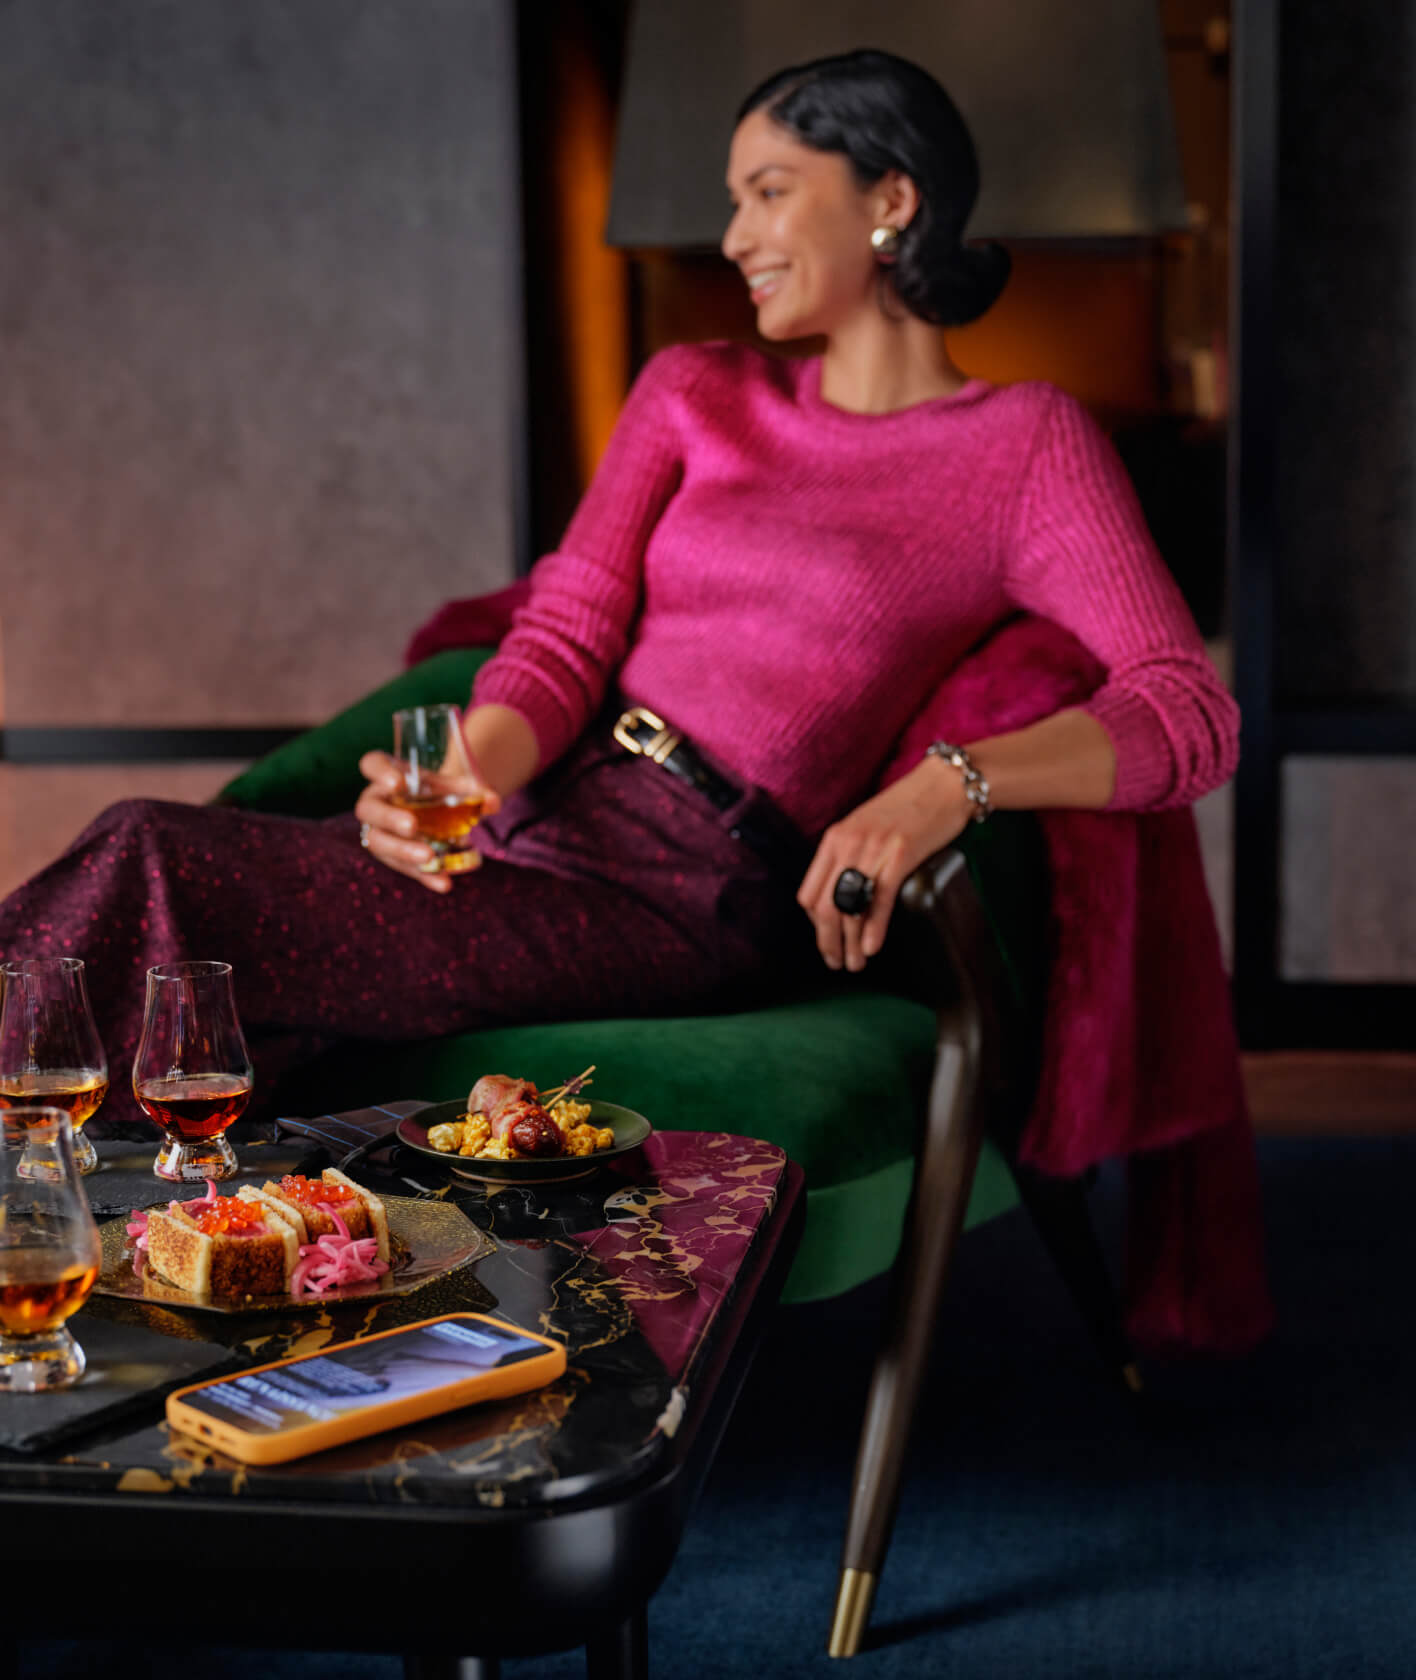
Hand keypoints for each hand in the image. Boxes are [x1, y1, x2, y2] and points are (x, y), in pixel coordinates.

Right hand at [354, 750, 501, 893]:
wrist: (438, 812)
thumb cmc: (440, 791)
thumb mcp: (457, 786)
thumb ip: (476, 791)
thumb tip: (492, 802)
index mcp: (388, 774)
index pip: (372, 764)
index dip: (379, 772)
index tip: (397, 782)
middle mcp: (376, 801)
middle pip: (368, 809)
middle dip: (389, 818)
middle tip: (412, 825)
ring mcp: (379, 831)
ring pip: (378, 842)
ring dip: (402, 851)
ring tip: (428, 857)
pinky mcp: (391, 856)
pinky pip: (402, 867)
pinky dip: (424, 875)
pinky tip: (444, 883)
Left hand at [797, 759, 971, 971]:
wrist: (944, 784)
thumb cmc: (909, 807)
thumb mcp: (866, 827)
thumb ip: (850, 854)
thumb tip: (843, 892)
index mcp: (835, 838)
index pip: (809, 892)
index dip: (815, 924)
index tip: (826, 939)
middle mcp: (848, 844)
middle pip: (824, 905)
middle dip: (827, 941)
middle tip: (836, 963)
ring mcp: (874, 848)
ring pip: (849, 907)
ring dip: (849, 943)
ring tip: (855, 964)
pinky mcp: (901, 854)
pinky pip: (880, 898)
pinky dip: (873, 927)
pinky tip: (870, 946)